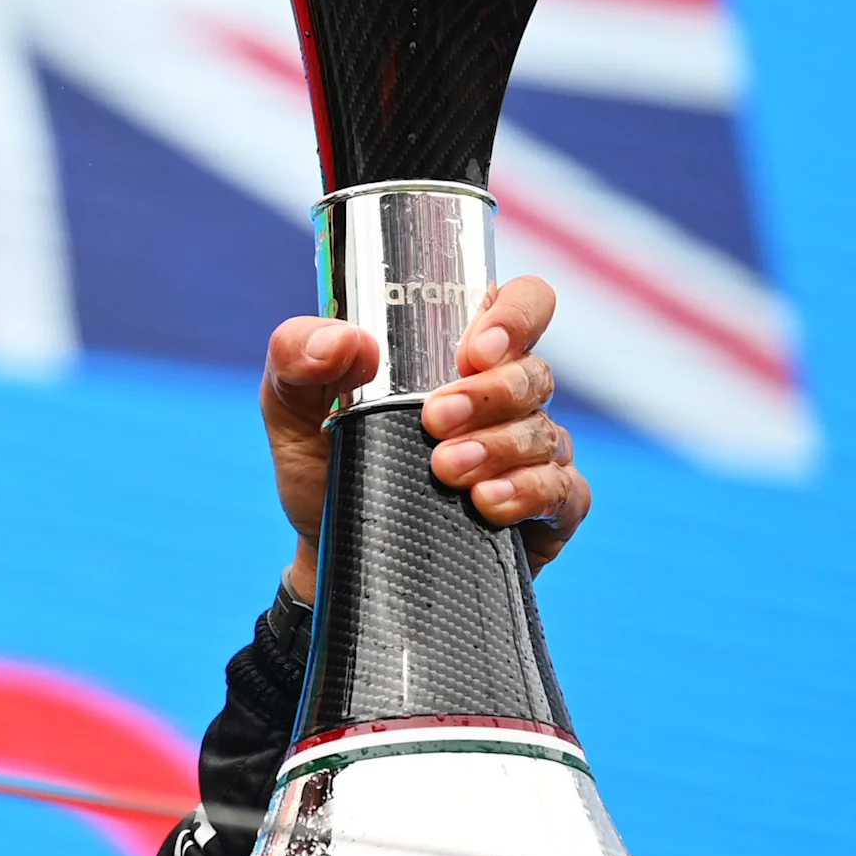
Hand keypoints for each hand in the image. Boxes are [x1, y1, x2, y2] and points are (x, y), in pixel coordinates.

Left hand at [260, 275, 591, 601]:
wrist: (329, 550)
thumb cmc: (323, 462)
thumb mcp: (291, 406)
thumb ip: (296, 356)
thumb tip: (344, 340)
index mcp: (457, 354)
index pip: (520, 305)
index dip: (515, 314)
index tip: (475, 350)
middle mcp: (504, 398)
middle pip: (535, 373)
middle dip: (489, 394)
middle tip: (434, 420)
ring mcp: (530, 454)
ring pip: (545, 433)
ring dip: (496, 447)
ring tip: (444, 470)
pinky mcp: (543, 512)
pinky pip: (564, 493)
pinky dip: (527, 493)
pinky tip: (487, 503)